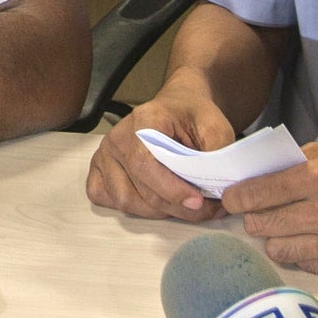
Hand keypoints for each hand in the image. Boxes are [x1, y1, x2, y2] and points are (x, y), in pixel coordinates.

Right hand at [86, 80, 236, 221]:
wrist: (177, 106)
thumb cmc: (192, 116)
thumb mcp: (215, 126)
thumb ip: (217, 154)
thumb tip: (217, 189)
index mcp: (142, 121)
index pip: (146, 164)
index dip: (171, 189)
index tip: (198, 202)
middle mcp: (117, 138)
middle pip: (139, 188)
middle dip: (175, 207)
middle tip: (206, 209)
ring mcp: (105, 154)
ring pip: (125, 200)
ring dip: (157, 212)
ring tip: (183, 206)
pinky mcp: (100, 168)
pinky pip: (105, 197)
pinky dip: (130, 207)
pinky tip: (153, 202)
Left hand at [222, 142, 317, 278]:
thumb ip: (290, 167)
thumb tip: (252, 179)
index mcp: (317, 177)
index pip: (254, 194)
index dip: (236, 197)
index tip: (232, 197)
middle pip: (258, 224)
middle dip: (254, 216)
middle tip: (261, 210)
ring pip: (275, 248)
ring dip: (275, 237)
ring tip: (286, 225)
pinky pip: (301, 264)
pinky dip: (299, 252)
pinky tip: (310, 239)